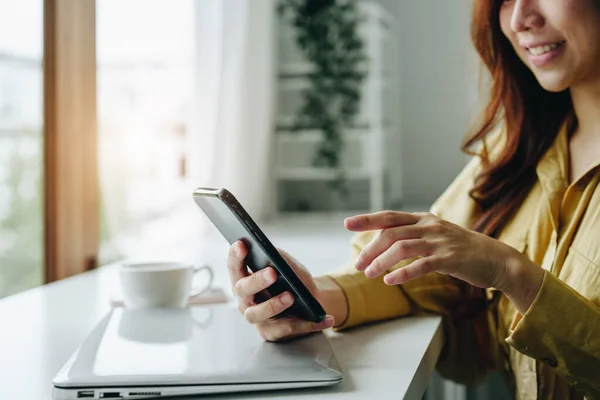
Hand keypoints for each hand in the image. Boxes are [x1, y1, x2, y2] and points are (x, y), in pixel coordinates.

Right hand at [227, 241, 334, 341]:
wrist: (311, 301)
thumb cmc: (294, 281)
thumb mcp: (289, 265)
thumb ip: (278, 258)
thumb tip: (272, 253)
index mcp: (244, 279)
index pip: (235, 267)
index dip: (235, 256)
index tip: (240, 244)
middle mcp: (245, 300)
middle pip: (242, 290)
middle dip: (256, 281)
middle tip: (271, 273)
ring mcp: (256, 318)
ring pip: (257, 313)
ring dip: (274, 305)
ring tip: (291, 296)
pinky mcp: (270, 333)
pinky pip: (285, 329)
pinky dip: (306, 324)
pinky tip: (323, 318)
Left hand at [345, 211, 530, 291]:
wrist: (497, 260)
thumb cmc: (462, 250)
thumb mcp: (436, 236)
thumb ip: (414, 235)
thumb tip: (385, 241)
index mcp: (424, 219)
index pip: (390, 216)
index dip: (367, 219)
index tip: (347, 223)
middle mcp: (430, 226)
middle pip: (391, 232)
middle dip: (370, 248)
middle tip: (358, 264)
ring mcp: (440, 242)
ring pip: (402, 247)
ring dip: (381, 261)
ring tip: (369, 274)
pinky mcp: (450, 259)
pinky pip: (421, 265)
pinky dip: (402, 273)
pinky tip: (390, 281)